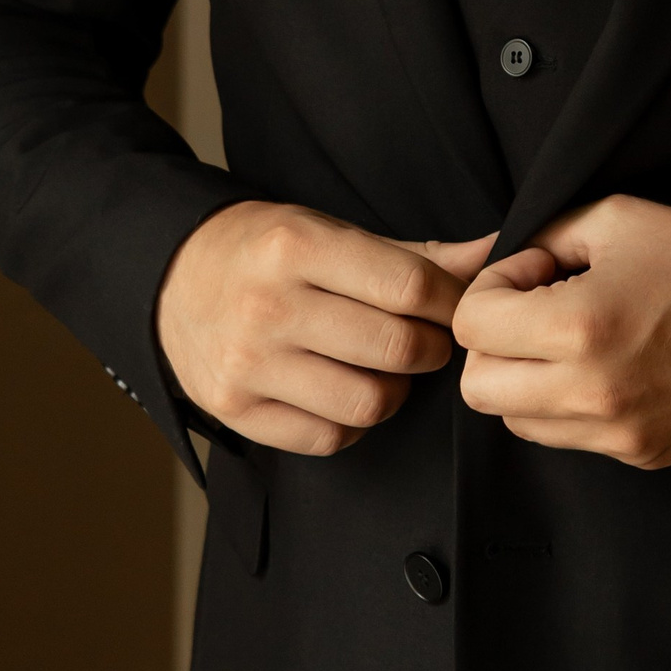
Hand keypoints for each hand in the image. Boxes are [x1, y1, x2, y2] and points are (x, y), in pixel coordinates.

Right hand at [156, 202, 495, 456]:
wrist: (174, 277)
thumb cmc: (269, 250)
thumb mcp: (334, 232)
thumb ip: (416, 254)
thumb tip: (496, 253)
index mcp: (298, 246)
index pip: (409, 287)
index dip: (451, 304)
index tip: (457, 308)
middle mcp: (269, 305)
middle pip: (395, 349)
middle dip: (431, 350)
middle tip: (427, 340)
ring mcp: (249, 363)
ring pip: (368, 403)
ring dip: (394, 391)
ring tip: (383, 367)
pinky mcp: (235, 410)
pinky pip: (327, 439)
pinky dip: (351, 424)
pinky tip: (344, 391)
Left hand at [452, 194, 670, 469]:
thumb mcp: (620, 218)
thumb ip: (547, 235)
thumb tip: (503, 261)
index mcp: (581, 326)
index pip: (473, 326)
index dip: (493, 288)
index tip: (533, 273)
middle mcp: (590, 391)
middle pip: (478, 388)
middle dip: (493, 343)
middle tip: (534, 311)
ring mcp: (614, 433)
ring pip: (515, 420)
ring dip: (524, 379)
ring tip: (571, 340)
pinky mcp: (636, 455)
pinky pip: (566, 437)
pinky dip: (566, 404)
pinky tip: (603, 365)